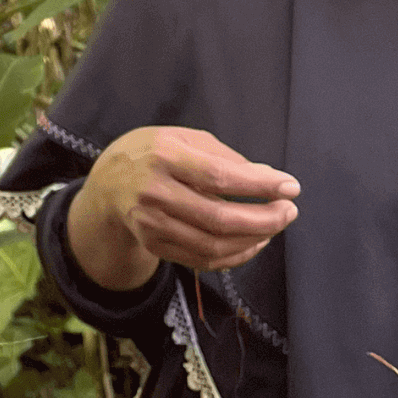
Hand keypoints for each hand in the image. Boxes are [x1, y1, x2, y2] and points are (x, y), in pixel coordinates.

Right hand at [68, 126, 299, 290]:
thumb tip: (269, 178)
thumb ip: (225, 157)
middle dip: (265, 219)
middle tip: (288, 211)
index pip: (219, 176)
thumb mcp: (183, 138)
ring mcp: (152, 223)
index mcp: (164, 156)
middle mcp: (154, 192)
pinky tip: (253, 241)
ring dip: (254, 240)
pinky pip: (203, 260)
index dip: (259, 185)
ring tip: (274, 225)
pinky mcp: (154, 244)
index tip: (290, 186)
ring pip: (214, 245)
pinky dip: (236, 255)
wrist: (106, 183)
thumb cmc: (152, 153)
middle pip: (219, 218)